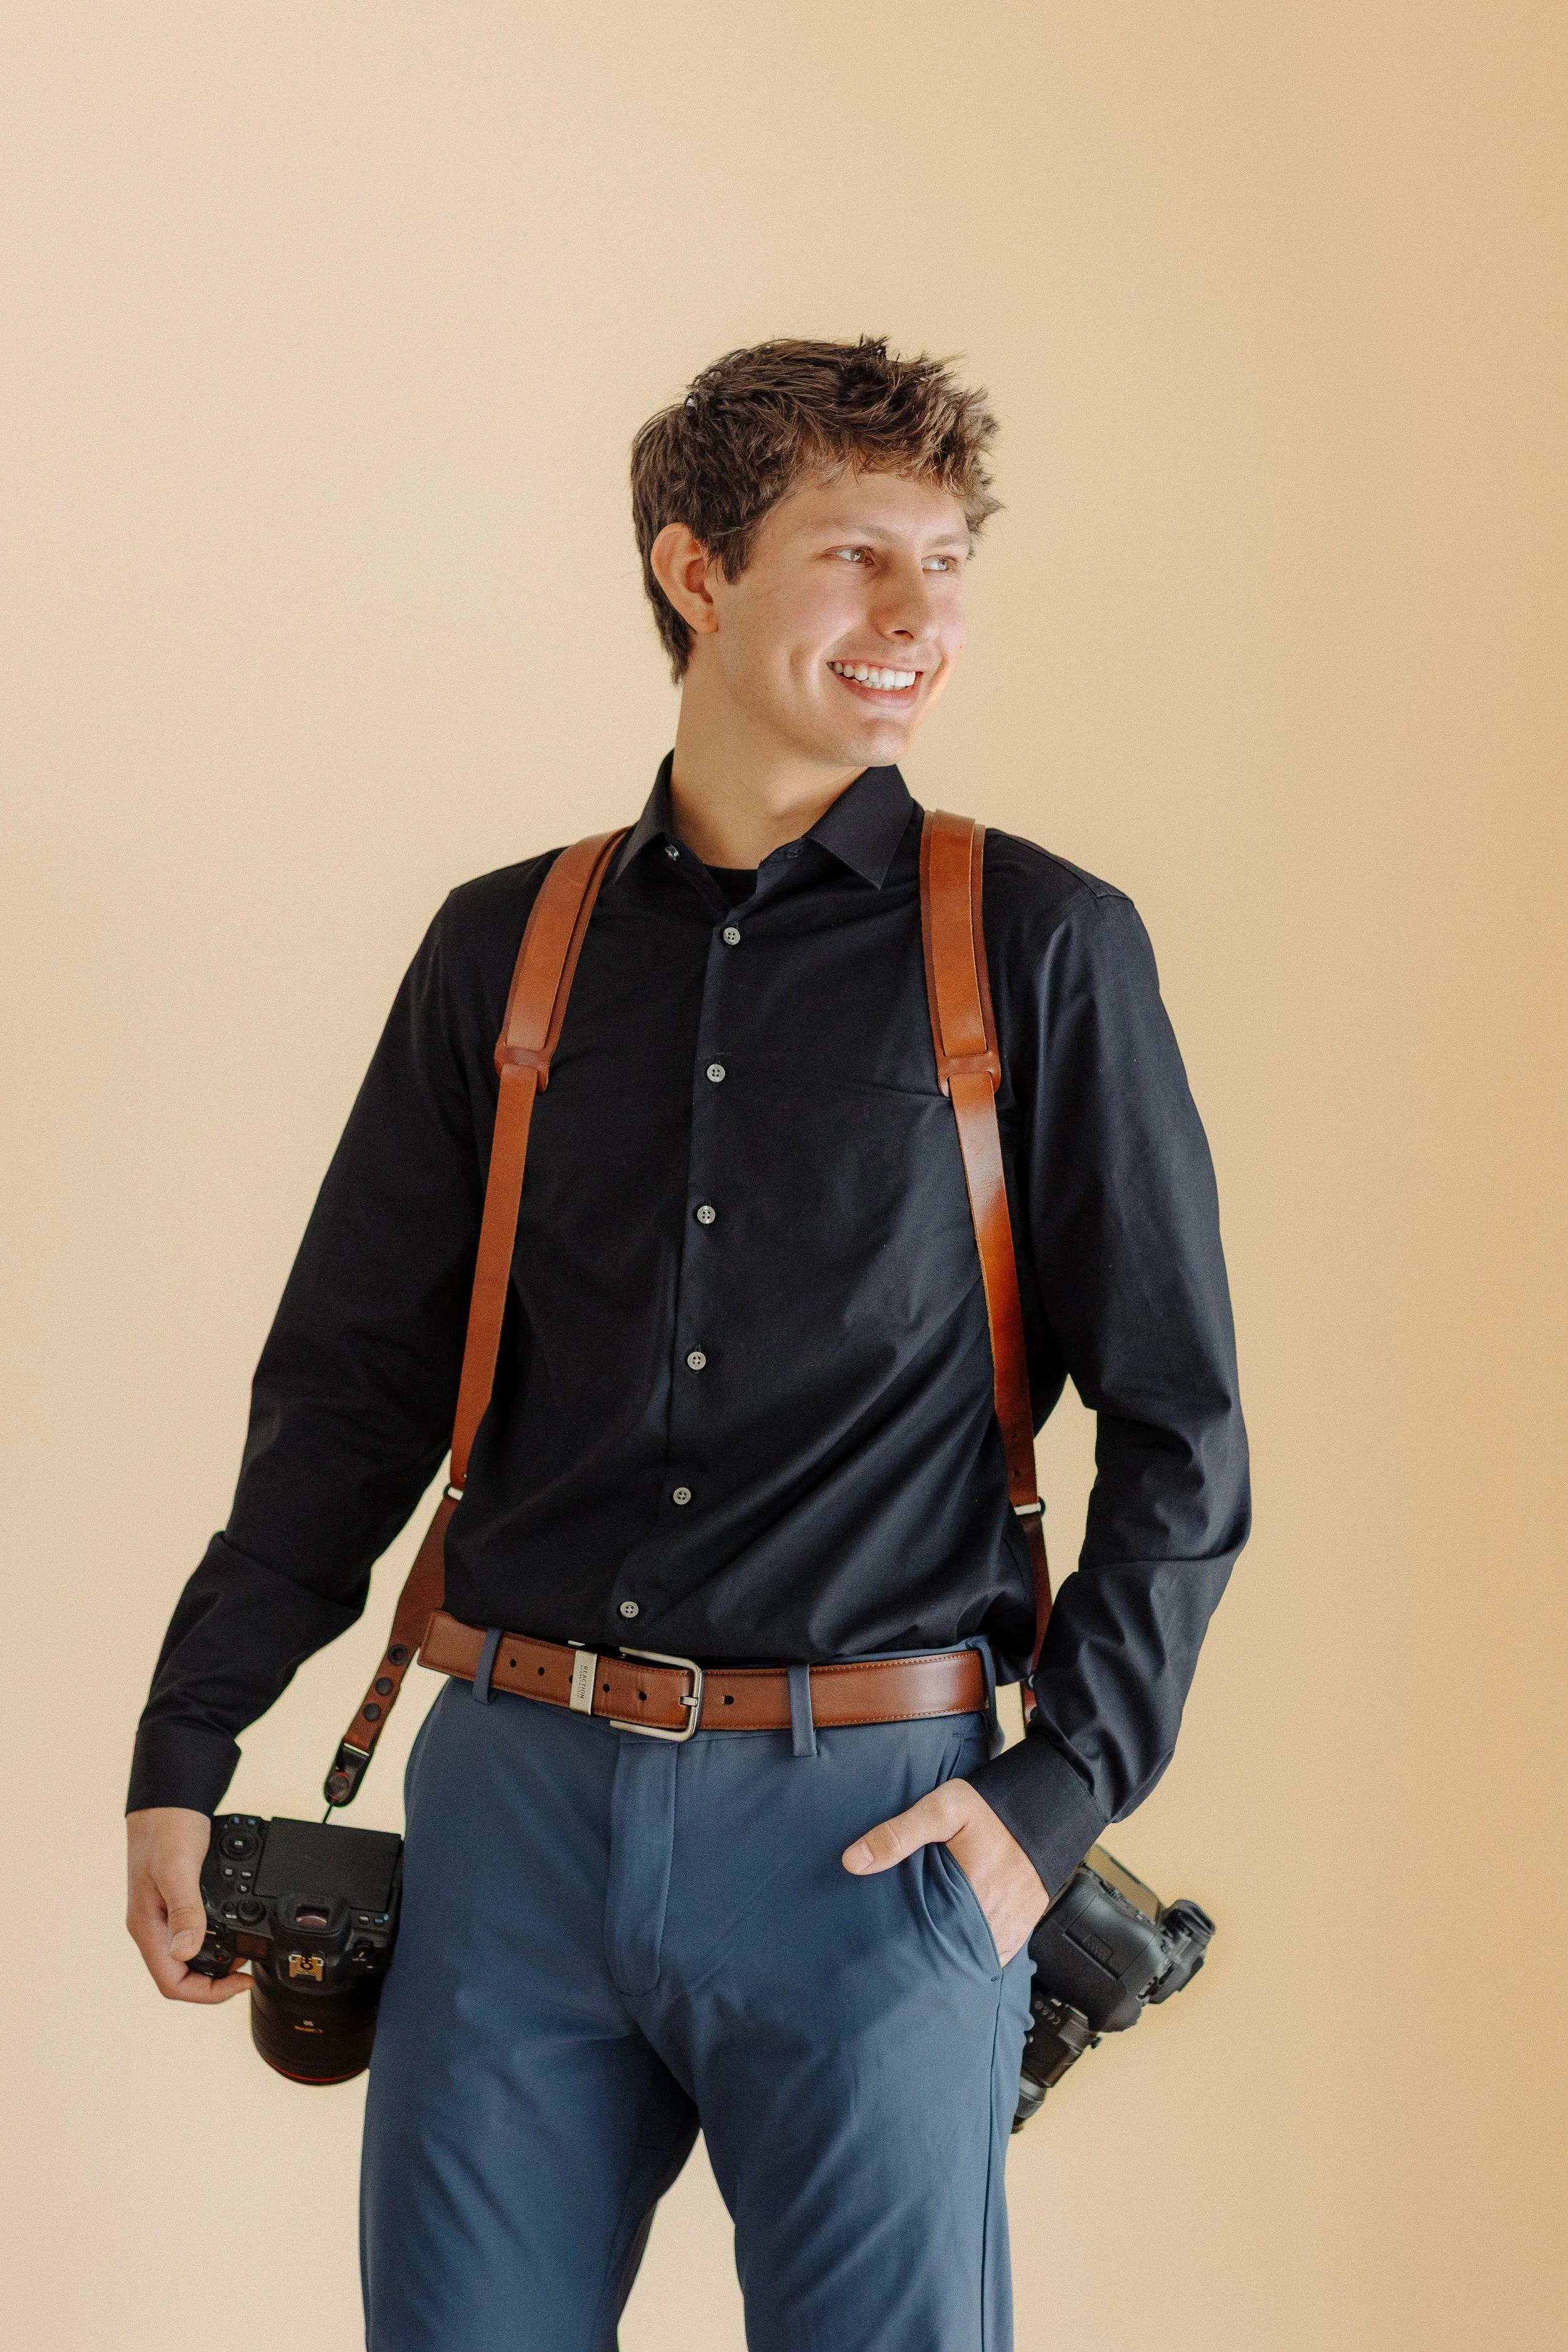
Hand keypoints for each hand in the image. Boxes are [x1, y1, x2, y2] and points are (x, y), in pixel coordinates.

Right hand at [126, 1807, 250, 2002]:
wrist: (168, 1800)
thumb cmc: (167, 1829)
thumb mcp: (178, 1869)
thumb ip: (184, 1910)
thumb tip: (186, 1953)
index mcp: (147, 1927)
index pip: (172, 1983)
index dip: (208, 1993)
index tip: (241, 1981)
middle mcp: (153, 1926)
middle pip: (181, 1975)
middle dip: (215, 1981)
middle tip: (248, 1968)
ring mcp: (163, 1915)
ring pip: (188, 1956)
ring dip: (216, 1961)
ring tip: (246, 1952)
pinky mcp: (175, 1902)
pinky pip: (194, 1932)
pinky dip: (216, 1938)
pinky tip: (235, 1927)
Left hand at [841, 1780, 1048, 1964]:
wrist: (1044, 1808)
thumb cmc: (990, 1808)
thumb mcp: (941, 1808)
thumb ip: (899, 1834)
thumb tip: (853, 1861)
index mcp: (969, 1893)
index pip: (929, 1938)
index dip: (906, 1946)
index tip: (884, 1950)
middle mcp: (992, 1918)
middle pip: (950, 1954)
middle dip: (927, 1956)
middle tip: (899, 1960)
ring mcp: (1011, 1927)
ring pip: (973, 1958)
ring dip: (952, 1957)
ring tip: (925, 1958)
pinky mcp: (1023, 1927)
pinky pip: (996, 1955)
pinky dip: (977, 1955)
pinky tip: (957, 1950)